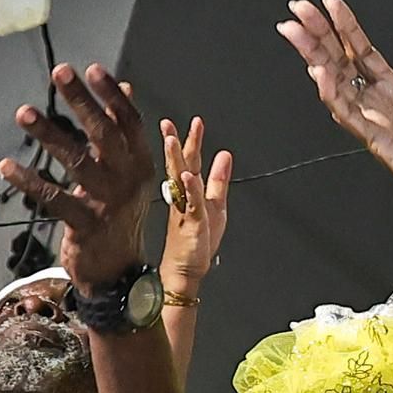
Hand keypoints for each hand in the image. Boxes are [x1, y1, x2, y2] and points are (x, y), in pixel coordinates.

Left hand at [1, 62, 160, 287]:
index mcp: (141, 163)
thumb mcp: (129, 173)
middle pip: (105, 133)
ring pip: (76, 161)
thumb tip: (124, 88)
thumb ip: (124, 132)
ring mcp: (108, 202)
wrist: (120, 271)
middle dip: (81, 101)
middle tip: (60, 73)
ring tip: (23, 112)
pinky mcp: (85, 224)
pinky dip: (29, 181)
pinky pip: (53, 198)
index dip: (111, 95)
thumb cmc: (120, 215)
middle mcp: (128, 179)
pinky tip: (7, 166)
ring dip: (49, 134)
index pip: (129, 122)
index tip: (92, 69)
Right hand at [160, 118, 233, 305]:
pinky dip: (190, 189)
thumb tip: (225, 155)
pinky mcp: (191, 224)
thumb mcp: (216, 205)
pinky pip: (190, 204)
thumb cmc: (197, 239)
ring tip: (172, 140)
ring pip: (179, 181)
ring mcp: (184, 210)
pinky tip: (188, 176)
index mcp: (188, 192)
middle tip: (167, 123)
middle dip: (174, 143)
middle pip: (178, 166)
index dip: (191, 142)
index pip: (189, 162)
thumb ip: (219, 180)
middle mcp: (183, 198)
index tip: (193, 122)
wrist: (186, 270)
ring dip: (176, 160)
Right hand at [280, 0, 392, 228]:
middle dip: (318, 34)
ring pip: (334, 82)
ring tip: (297, 33)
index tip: (330, 3)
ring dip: (313, 56)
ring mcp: (372, 117)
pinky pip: (347, 113)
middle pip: (339, 59)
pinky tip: (321, 73)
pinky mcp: (374, 138)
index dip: (345, 26)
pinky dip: (332, 93)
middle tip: (299, 9)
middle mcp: (377, 100)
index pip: (361, 49)